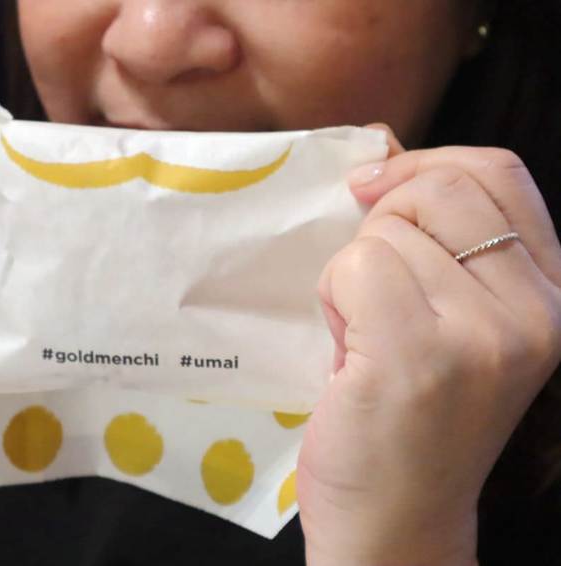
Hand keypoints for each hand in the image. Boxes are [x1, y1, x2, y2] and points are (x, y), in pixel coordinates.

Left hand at [298, 126, 560, 564]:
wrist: (398, 520)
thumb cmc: (412, 419)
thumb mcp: (458, 320)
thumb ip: (443, 244)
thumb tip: (383, 159)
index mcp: (553, 294)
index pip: (499, 171)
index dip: (426, 163)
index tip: (374, 187)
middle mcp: (537, 311)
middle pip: (438, 190)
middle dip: (381, 224)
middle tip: (371, 292)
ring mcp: (483, 335)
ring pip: (383, 233)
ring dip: (352, 277)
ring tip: (366, 338)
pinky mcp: (419, 356)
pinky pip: (354, 268)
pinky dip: (333, 298)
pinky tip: (349, 351)